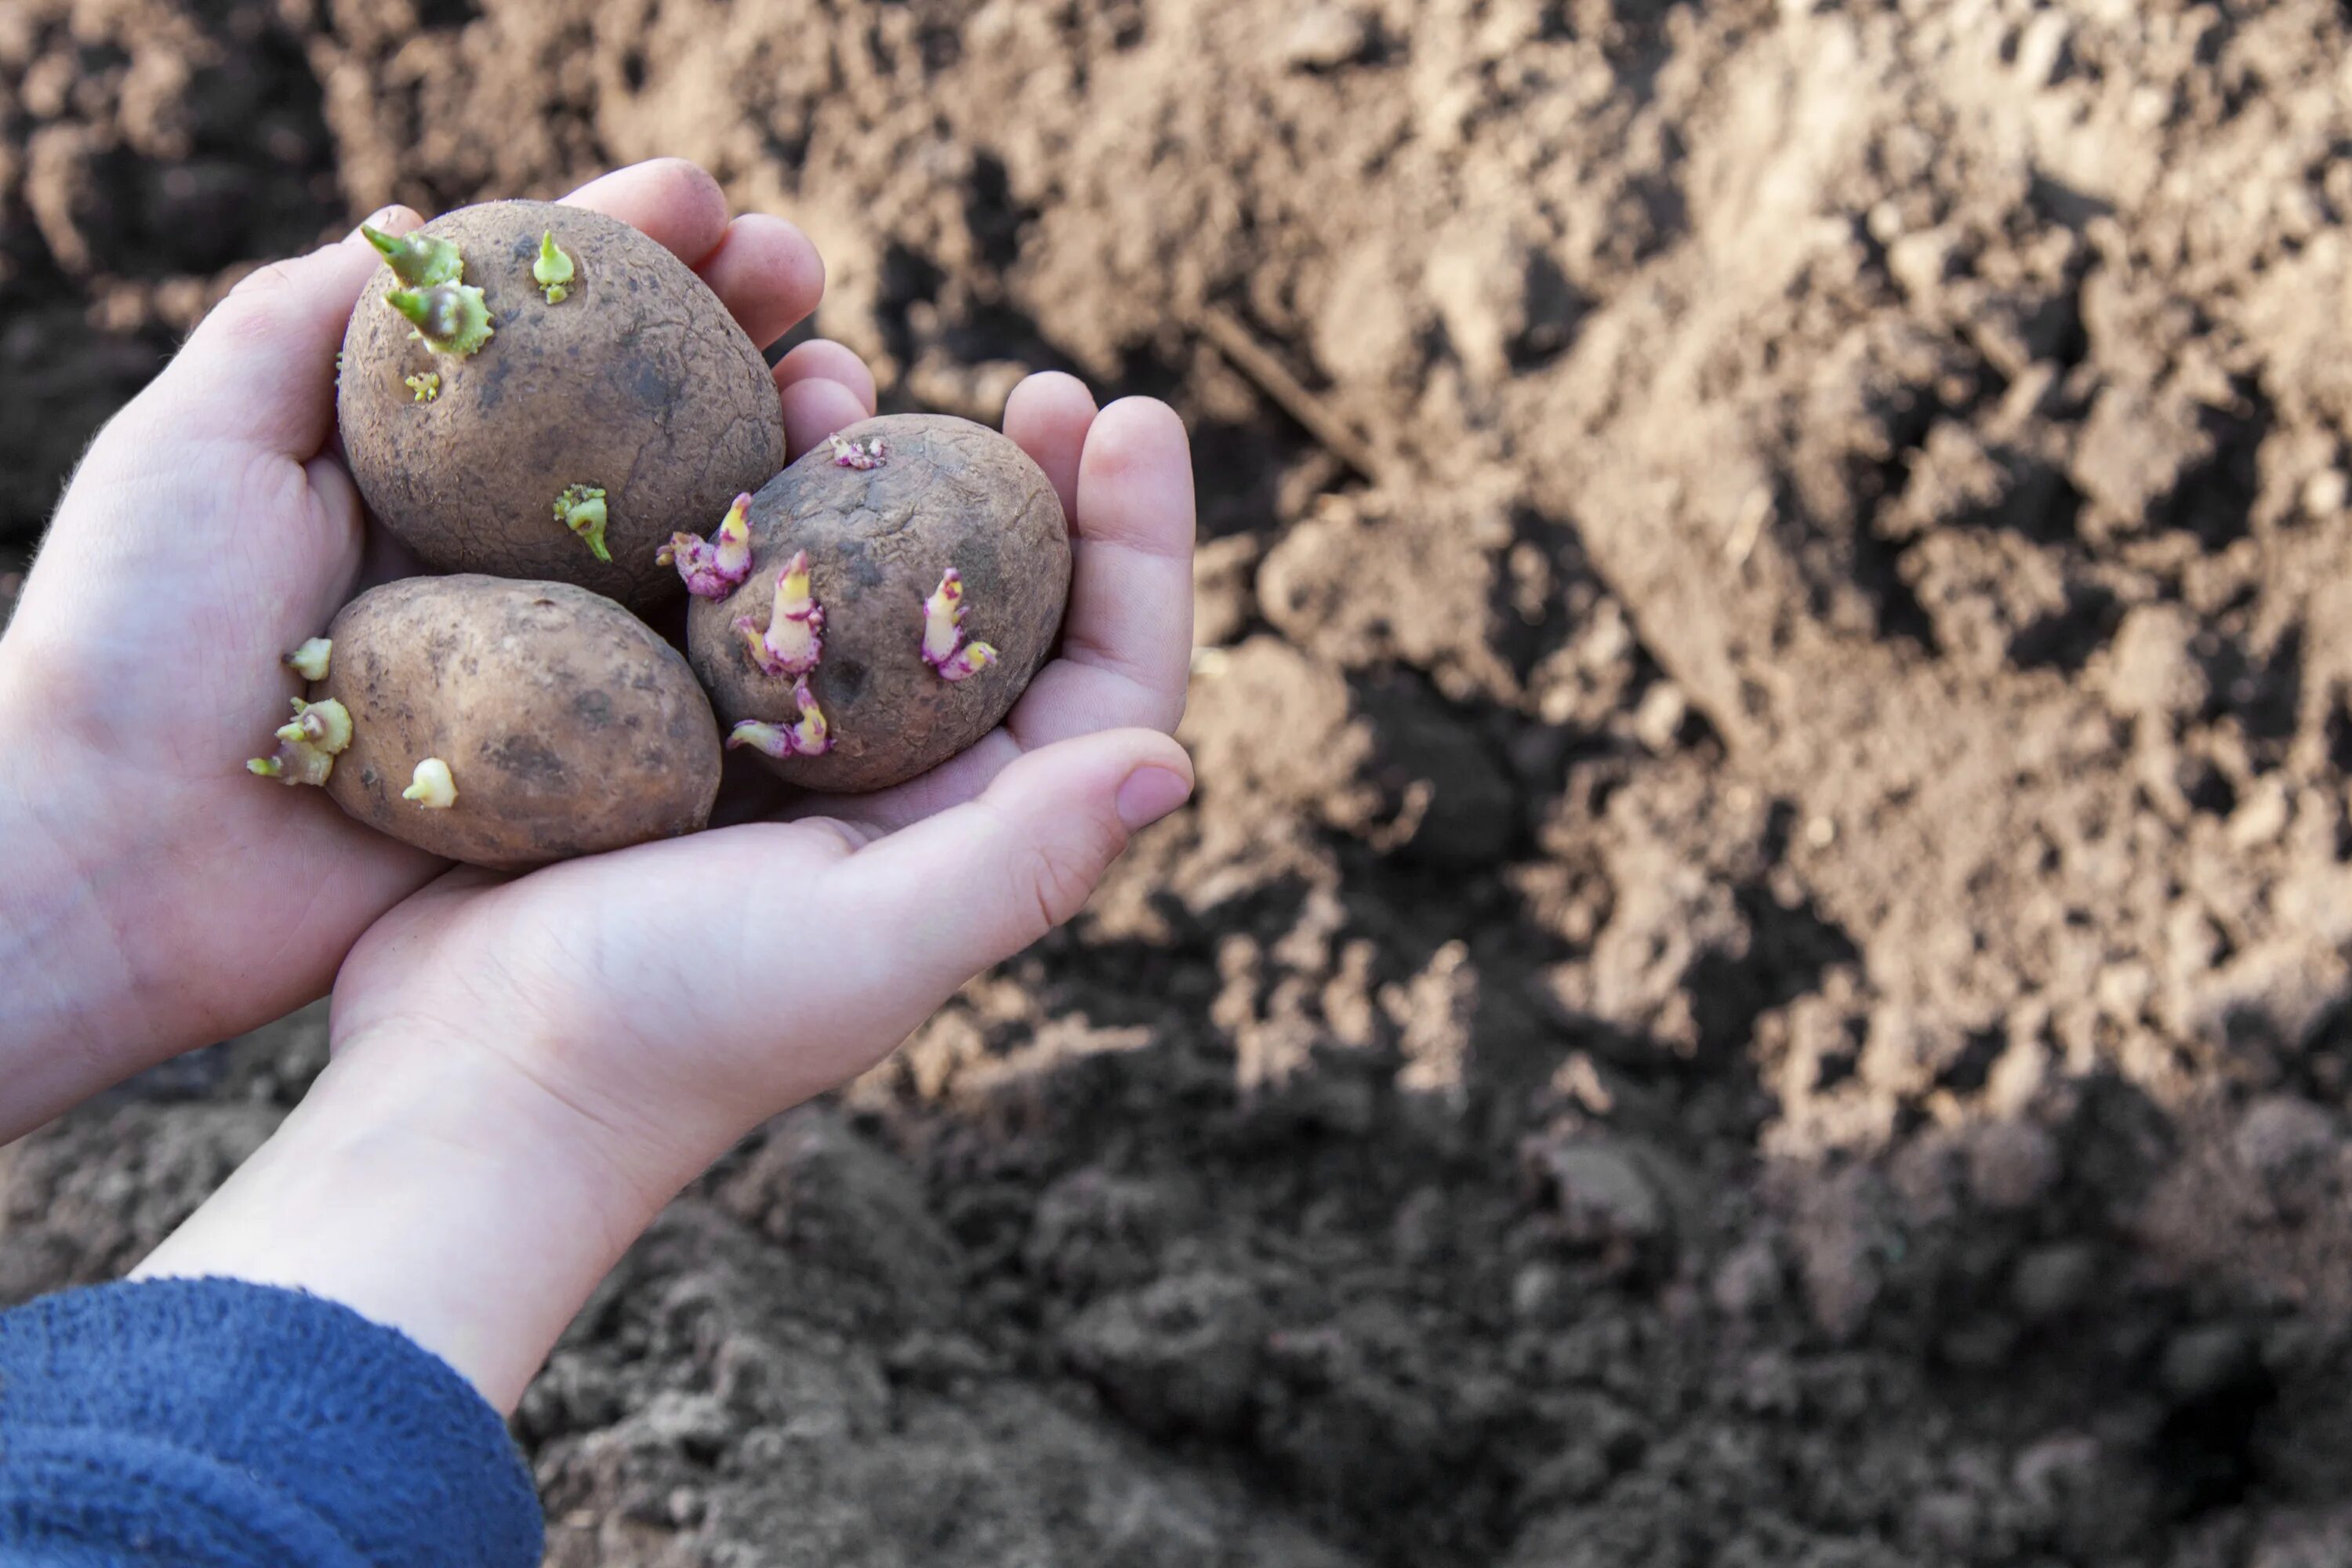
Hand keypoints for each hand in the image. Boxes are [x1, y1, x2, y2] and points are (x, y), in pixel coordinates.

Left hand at [0, 160, 874, 1139]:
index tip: (715, 201)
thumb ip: (301, 324)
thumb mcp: (195, 438)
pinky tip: (835, 556)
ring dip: (786, 454)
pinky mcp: (586, 760)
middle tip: (808, 282)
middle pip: (651, 416)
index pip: (550, 329)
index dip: (636, 250)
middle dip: (741, 333)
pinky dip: (777, 614)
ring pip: (699, 536)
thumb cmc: (134, 635)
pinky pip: (702, 680)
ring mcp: (555, 653)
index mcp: (418, 462)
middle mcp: (502, 547)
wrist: (123, 860)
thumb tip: (423, 223)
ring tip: (847, 397)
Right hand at [139, 394, 1196, 1410]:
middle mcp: (890, 784)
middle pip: (1003, 606)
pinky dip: (738, 494)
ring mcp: (770, 742)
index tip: (1131, 418)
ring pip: (861, 570)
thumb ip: (1024, 860)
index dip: (1139, 549)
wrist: (466, 1081)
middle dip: (1031, 488)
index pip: (1105, 678)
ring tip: (853, 375)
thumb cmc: (673, 1030)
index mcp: (967, 834)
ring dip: (878, 469)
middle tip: (1039, 387)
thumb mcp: (865, 949)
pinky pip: (725, 575)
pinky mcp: (656, 714)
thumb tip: (1178, 761)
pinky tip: (722, 423)